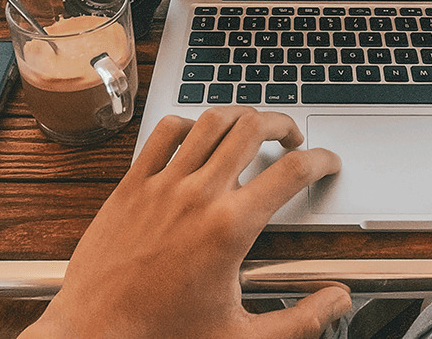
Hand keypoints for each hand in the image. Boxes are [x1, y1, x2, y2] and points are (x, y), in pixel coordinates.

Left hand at [21, 107, 350, 337]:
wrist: (93, 336)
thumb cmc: (162, 336)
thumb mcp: (243, 337)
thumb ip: (301, 319)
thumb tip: (338, 298)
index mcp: (230, 227)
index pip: (292, 172)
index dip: (322, 160)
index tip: (328, 162)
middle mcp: (198, 195)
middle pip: (253, 128)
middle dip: (283, 124)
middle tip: (292, 138)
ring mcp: (162, 184)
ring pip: (210, 121)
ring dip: (240, 115)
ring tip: (252, 126)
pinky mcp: (131, 185)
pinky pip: (164, 132)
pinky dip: (188, 124)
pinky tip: (197, 136)